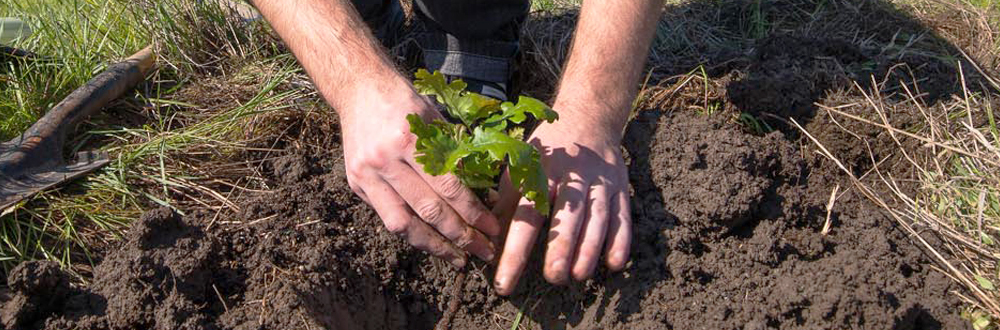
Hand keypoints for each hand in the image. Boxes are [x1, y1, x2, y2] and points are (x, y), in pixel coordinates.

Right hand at [339, 84, 499, 267]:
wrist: (359, 89)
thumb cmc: (405, 103)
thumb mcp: (436, 120)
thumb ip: (456, 156)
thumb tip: (484, 196)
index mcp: (411, 138)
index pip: (448, 187)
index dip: (473, 212)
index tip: (492, 229)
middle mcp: (386, 159)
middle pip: (427, 210)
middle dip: (459, 236)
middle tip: (482, 251)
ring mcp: (367, 173)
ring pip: (402, 223)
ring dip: (432, 246)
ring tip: (456, 258)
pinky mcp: (356, 183)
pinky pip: (386, 216)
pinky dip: (410, 232)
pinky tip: (430, 240)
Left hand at [492, 110, 631, 294]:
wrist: (588, 116)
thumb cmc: (545, 151)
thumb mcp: (519, 167)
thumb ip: (505, 205)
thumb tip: (486, 244)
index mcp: (539, 172)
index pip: (524, 218)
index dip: (513, 252)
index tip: (503, 282)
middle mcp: (571, 176)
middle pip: (567, 216)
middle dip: (561, 249)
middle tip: (553, 278)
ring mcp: (599, 181)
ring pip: (597, 218)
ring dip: (589, 250)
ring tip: (578, 276)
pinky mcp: (620, 187)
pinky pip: (623, 216)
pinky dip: (621, 241)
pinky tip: (613, 264)